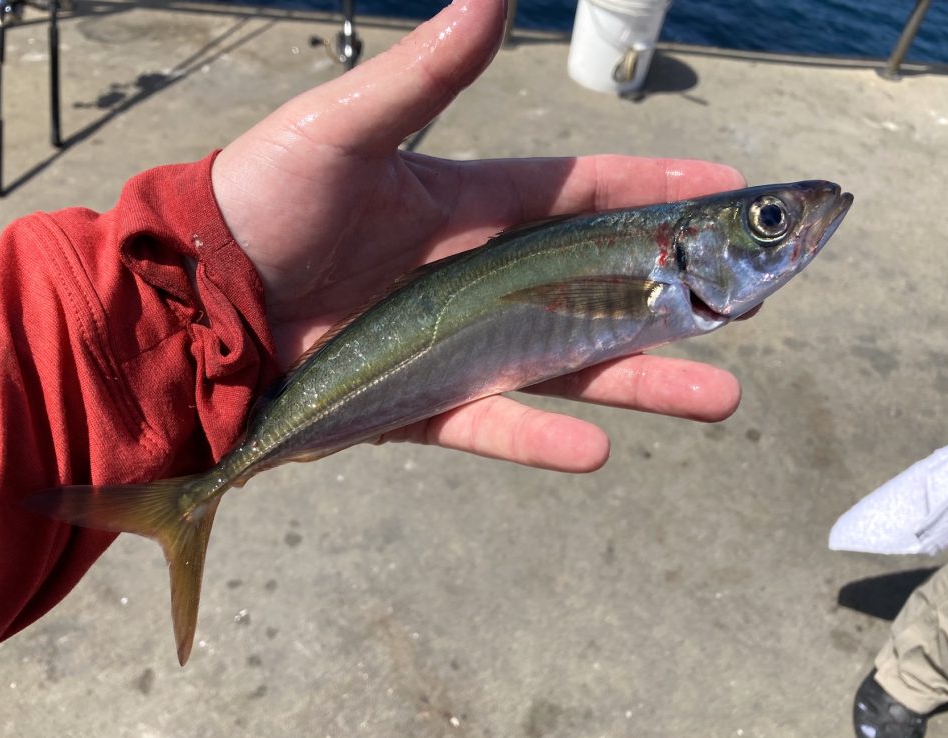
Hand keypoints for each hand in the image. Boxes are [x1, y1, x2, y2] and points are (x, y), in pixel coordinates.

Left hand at [211, 0, 744, 471]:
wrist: (195, 304)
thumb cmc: (261, 203)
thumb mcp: (345, 132)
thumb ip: (425, 77)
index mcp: (474, 206)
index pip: (589, 193)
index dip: (660, 188)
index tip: (729, 188)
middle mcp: (481, 277)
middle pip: (601, 291)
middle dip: (678, 302)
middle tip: (751, 312)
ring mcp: (457, 344)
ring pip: (569, 366)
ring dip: (642, 380)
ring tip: (719, 396)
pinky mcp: (422, 404)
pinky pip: (495, 424)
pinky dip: (540, 440)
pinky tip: (596, 450)